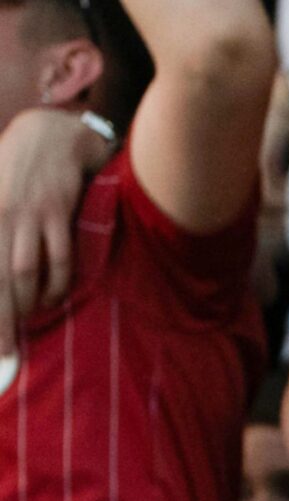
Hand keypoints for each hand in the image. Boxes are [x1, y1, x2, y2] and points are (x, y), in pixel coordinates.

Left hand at [0, 107, 113, 362]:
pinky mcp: (58, 214)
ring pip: (24, 273)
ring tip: (24, 330)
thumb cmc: (15, 168)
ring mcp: (29, 216)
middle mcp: (0, 216)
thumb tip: (3, 272)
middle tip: (3, 353)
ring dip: (25, 306)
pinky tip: (53, 299)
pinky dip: (57, 284)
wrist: (51, 136)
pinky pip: (59, 259)